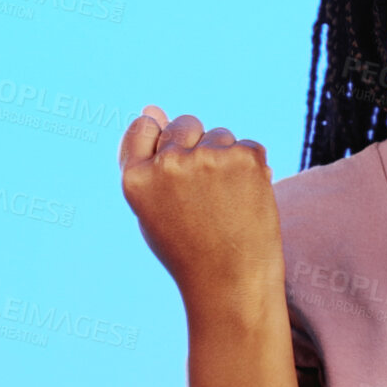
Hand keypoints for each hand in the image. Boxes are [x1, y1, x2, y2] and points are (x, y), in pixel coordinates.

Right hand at [118, 105, 287, 308]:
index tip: (173, 164)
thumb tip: (151, 106)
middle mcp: (168, 163)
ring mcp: (207, 158)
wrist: (233, 281)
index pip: (143, 127)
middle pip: (184, 124)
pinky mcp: (244, 157)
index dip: (161, 143)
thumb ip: (148, 157)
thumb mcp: (154, 206)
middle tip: (205, 191)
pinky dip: (250, 167)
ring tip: (225, 201)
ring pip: (219, 134)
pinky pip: (247, 145)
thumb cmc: (188, 247)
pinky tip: (246, 198)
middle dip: (196, 145)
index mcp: (135, 178)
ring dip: (225, 157)